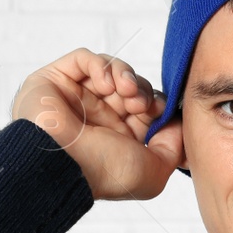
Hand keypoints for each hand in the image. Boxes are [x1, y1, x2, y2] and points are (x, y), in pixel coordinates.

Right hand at [11, 47, 181, 201]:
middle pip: (130, 87)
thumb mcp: (154, 171)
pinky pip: (83, 59)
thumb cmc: (103, 173)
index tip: (160, 111)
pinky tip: (106, 84)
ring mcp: (76, 97)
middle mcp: (97, 117)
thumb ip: (173, 146)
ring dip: (126, 76)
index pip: (143, 107)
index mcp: (116, 138)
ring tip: (126, 91)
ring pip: (110, 71)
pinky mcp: (56, 80)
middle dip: (142, 91)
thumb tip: (176, 123)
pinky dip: (101, 66)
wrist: (64, 165)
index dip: (156, 104)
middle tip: (139, 103)